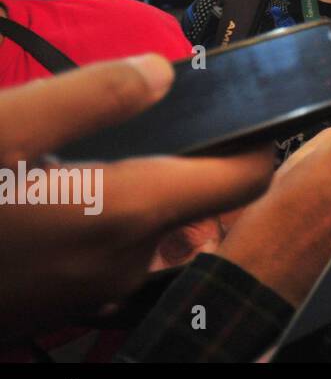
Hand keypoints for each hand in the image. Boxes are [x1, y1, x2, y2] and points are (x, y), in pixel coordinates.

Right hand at [0, 56, 274, 337]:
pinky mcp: (60, 305)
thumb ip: (87, 96)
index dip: (256, 144)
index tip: (255, 114)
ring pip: (154, 231)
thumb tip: (160, 73)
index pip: (240, 181)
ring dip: (148, 192)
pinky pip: (112, 257)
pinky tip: (67, 195)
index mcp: (123, 211)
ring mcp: (92, 293)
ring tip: (108, 152)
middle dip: (195, 161)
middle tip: (168, 119)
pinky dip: (111, 223)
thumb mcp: (1, 127)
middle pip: (198, 204)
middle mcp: (122, 261)